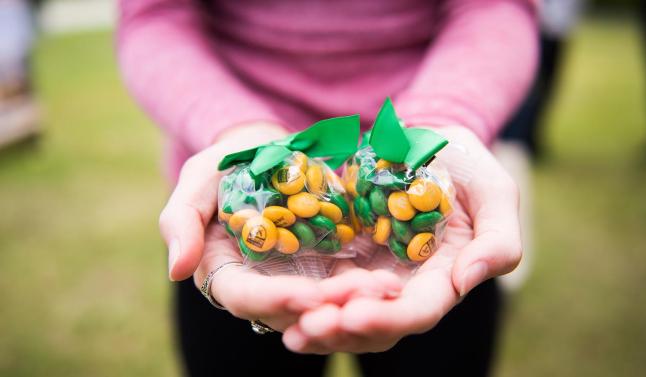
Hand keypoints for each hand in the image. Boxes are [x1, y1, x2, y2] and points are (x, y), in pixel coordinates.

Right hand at [159, 121, 400, 330]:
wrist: (269, 149)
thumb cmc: (227, 163)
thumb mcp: (199, 179)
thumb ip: (181, 221)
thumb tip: (177, 271)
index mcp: (223, 271)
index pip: (243, 297)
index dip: (274, 299)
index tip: (308, 295)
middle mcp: (261, 285)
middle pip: (290, 310)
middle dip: (326, 306)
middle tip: (364, 296)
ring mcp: (295, 278)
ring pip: (322, 305)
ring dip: (354, 303)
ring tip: (386, 290)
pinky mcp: (325, 267)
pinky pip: (345, 285)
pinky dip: (366, 288)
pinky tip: (392, 282)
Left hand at [282, 125, 522, 352]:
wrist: (427, 141)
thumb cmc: (466, 165)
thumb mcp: (494, 191)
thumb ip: (498, 239)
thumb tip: (468, 279)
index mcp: (444, 278)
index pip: (419, 311)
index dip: (388, 317)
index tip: (353, 315)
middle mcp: (406, 286)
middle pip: (377, 324)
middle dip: (342, 329)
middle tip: (306, 329)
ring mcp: (374, 274)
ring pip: (346, 313)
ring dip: (319, 324)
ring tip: (289, 328)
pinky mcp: (346, 258)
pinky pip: (324, 288)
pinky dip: (304, 300)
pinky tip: (279, 305)